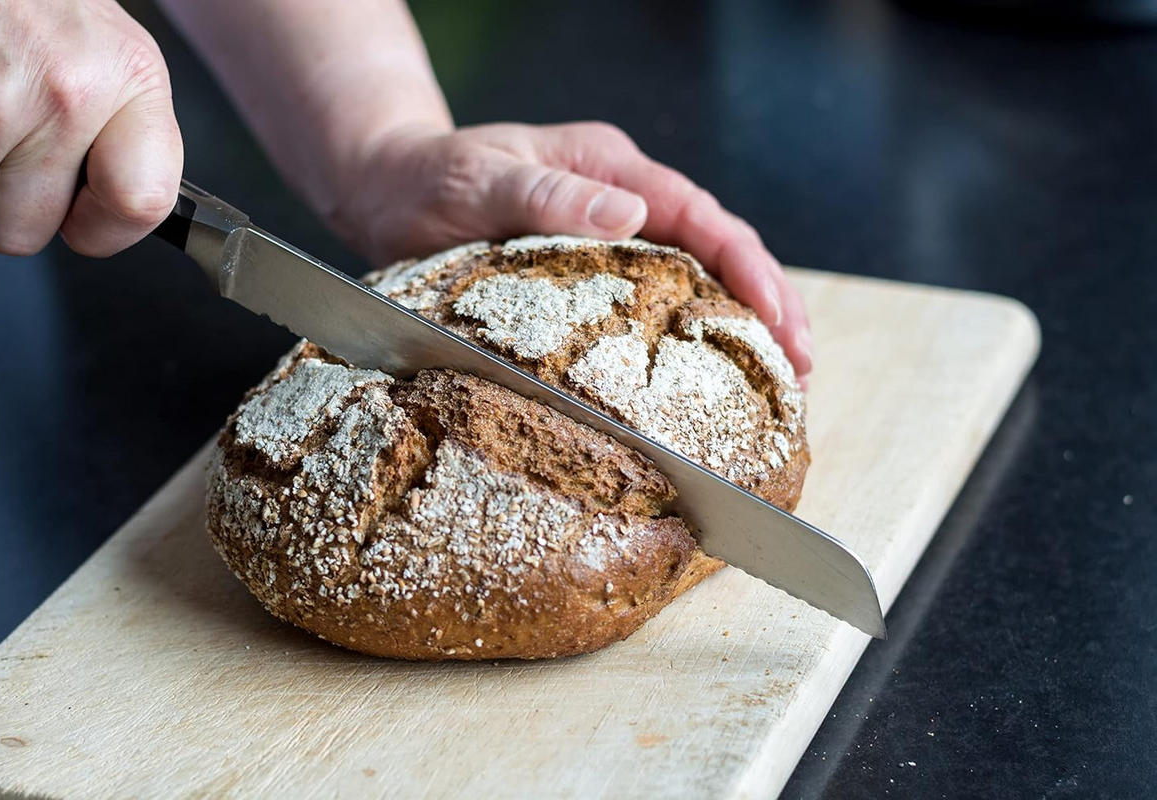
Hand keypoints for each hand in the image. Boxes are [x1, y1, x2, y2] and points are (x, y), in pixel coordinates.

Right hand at [0, 0, 181, 255]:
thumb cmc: (29, 2)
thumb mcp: (108, 52)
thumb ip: (124, 130)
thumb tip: (126, 205)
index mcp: (132, 79)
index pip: (144, 202)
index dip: (105, 230)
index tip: (86, 220)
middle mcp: (73, 93)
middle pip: (35, 229)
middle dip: (15, 206)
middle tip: (14, 150)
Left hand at [334, 122, 812, 379]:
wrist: (385, 185)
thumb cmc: (425, 178)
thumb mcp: (478, 179)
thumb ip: (547, 192)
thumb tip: (630, 211)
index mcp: (608, 166)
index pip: (700, 215)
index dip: (748, 267)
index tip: (780, 319)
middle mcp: (620, 196)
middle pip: (717, 245)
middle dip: (769, 302)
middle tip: (803, 365)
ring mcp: (609, 230)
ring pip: (697, 272)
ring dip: (742, 321)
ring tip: (781, 376)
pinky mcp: (591, 265)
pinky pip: (657, 294)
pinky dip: (694, 328)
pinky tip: (709, 368)